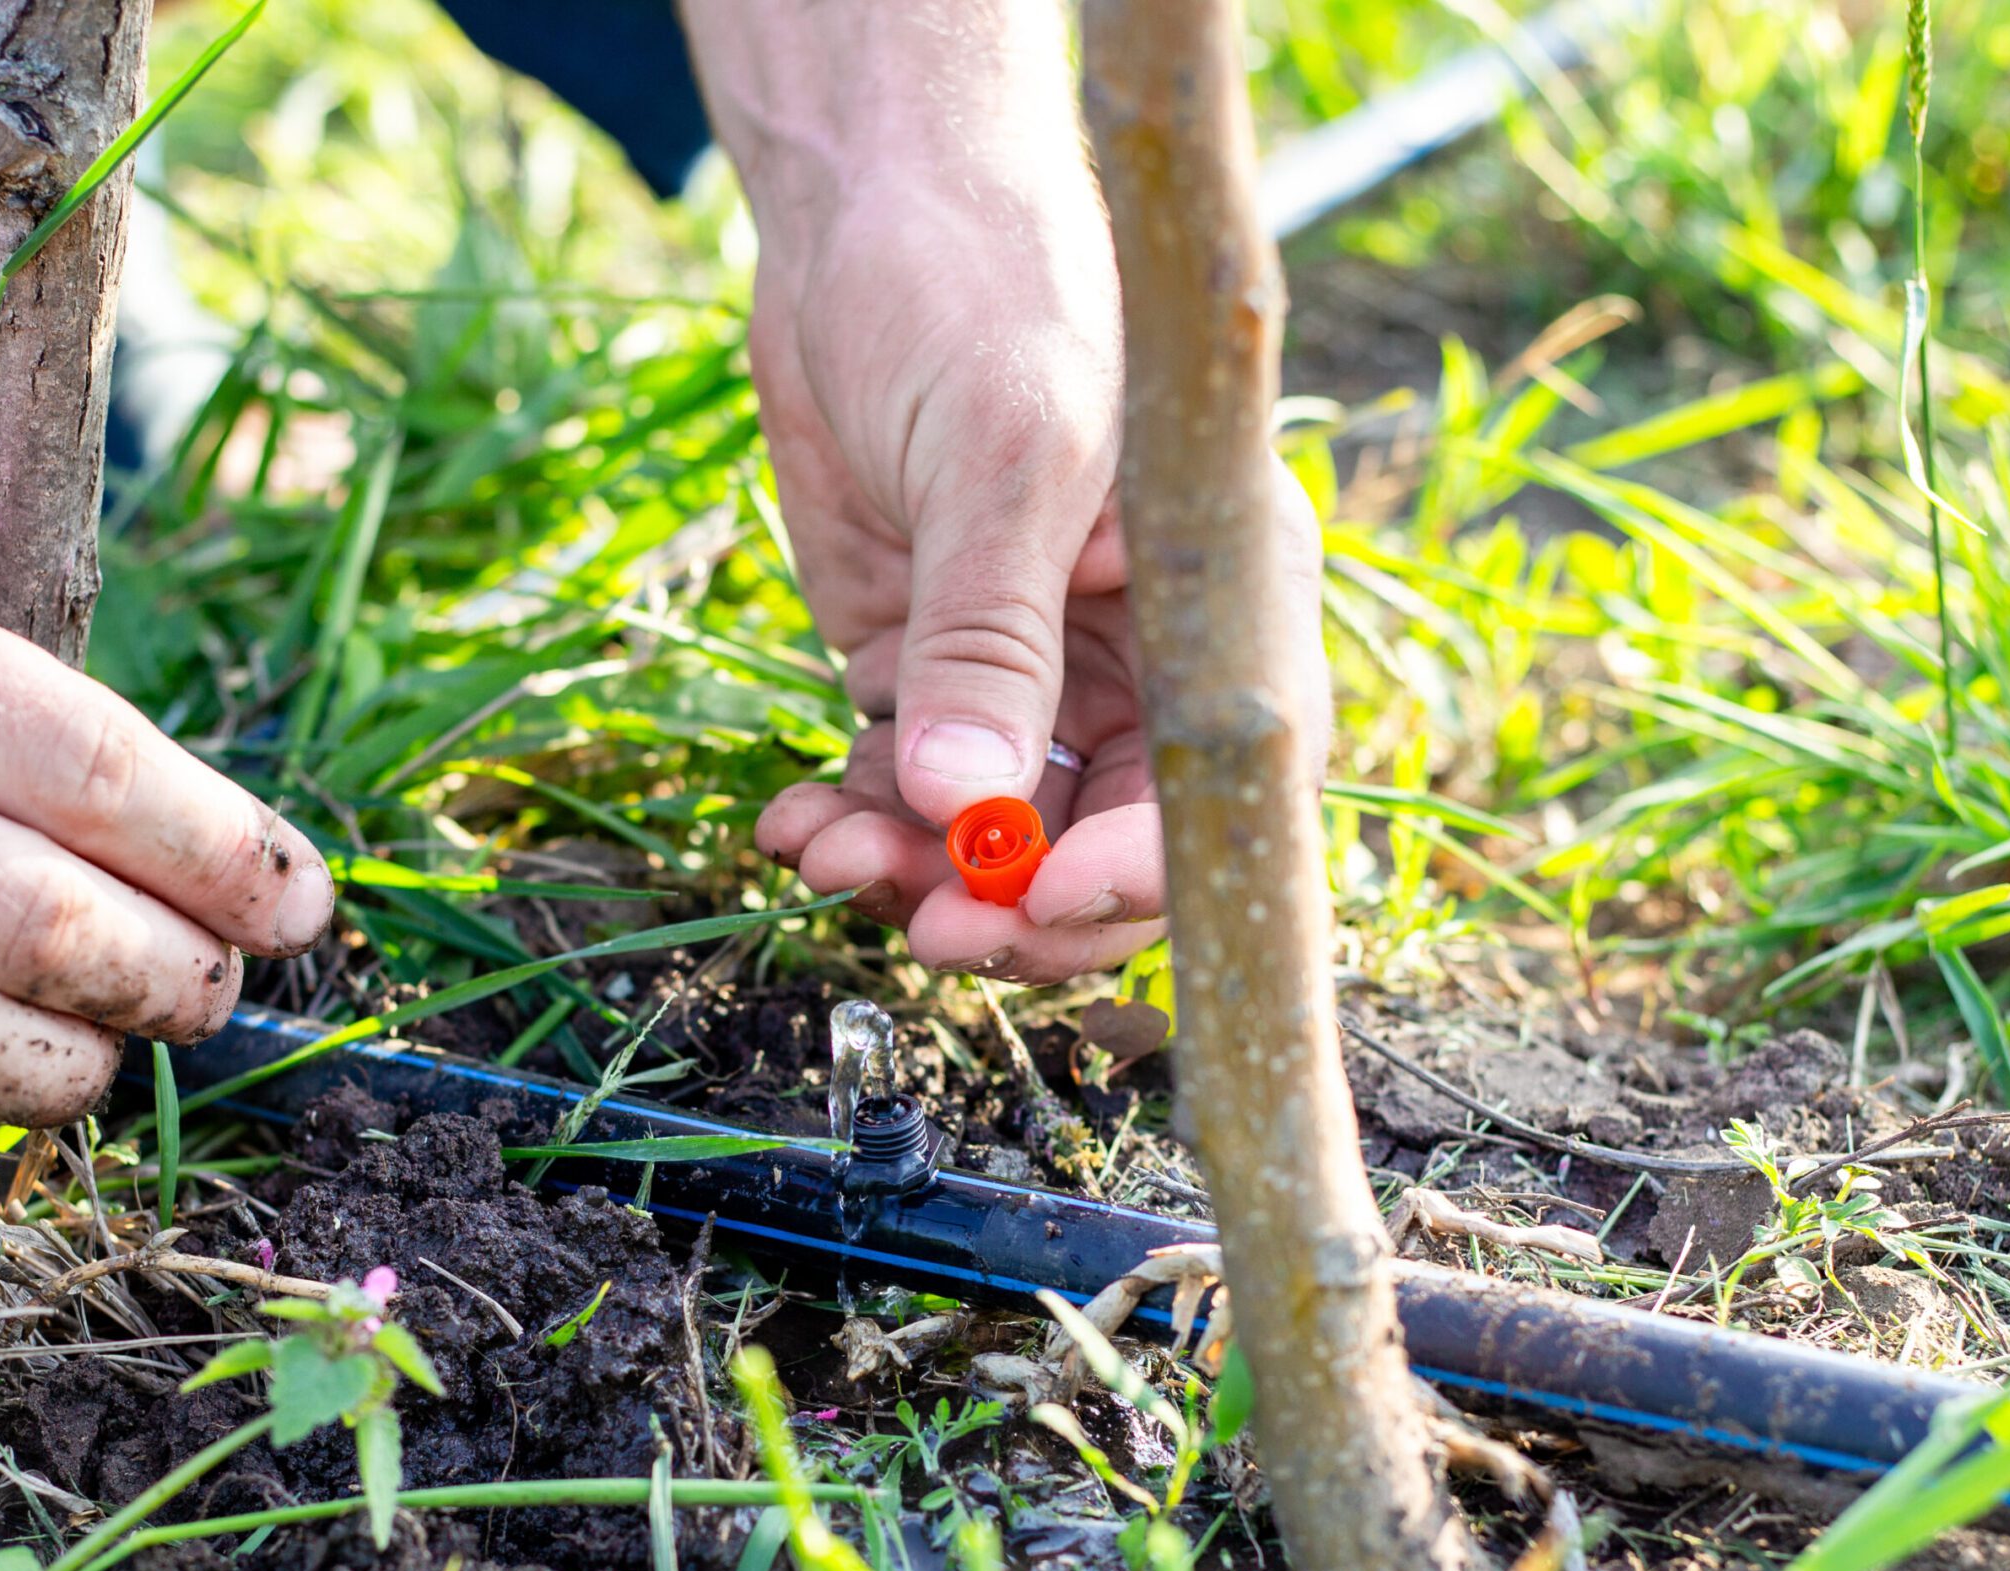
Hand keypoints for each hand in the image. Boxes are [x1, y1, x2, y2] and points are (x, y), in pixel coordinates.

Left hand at [740, 171, 1166, 982]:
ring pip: (991, 833)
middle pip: (1103, 842)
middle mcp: (1135, 651)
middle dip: (1014, 900)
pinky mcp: (920, 665)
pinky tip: (794, 826)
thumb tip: (963, 803)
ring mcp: (1026, 666)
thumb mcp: (999, 453)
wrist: (864, 205)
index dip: (1142, 870)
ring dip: (914, 875)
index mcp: (1213, 596)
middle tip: (925, 926)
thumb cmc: (977, 283)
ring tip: (828, 858)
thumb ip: (986, 634)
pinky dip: (852, 825)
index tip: (1040, 896)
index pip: (1215, 780)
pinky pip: (900, 787)